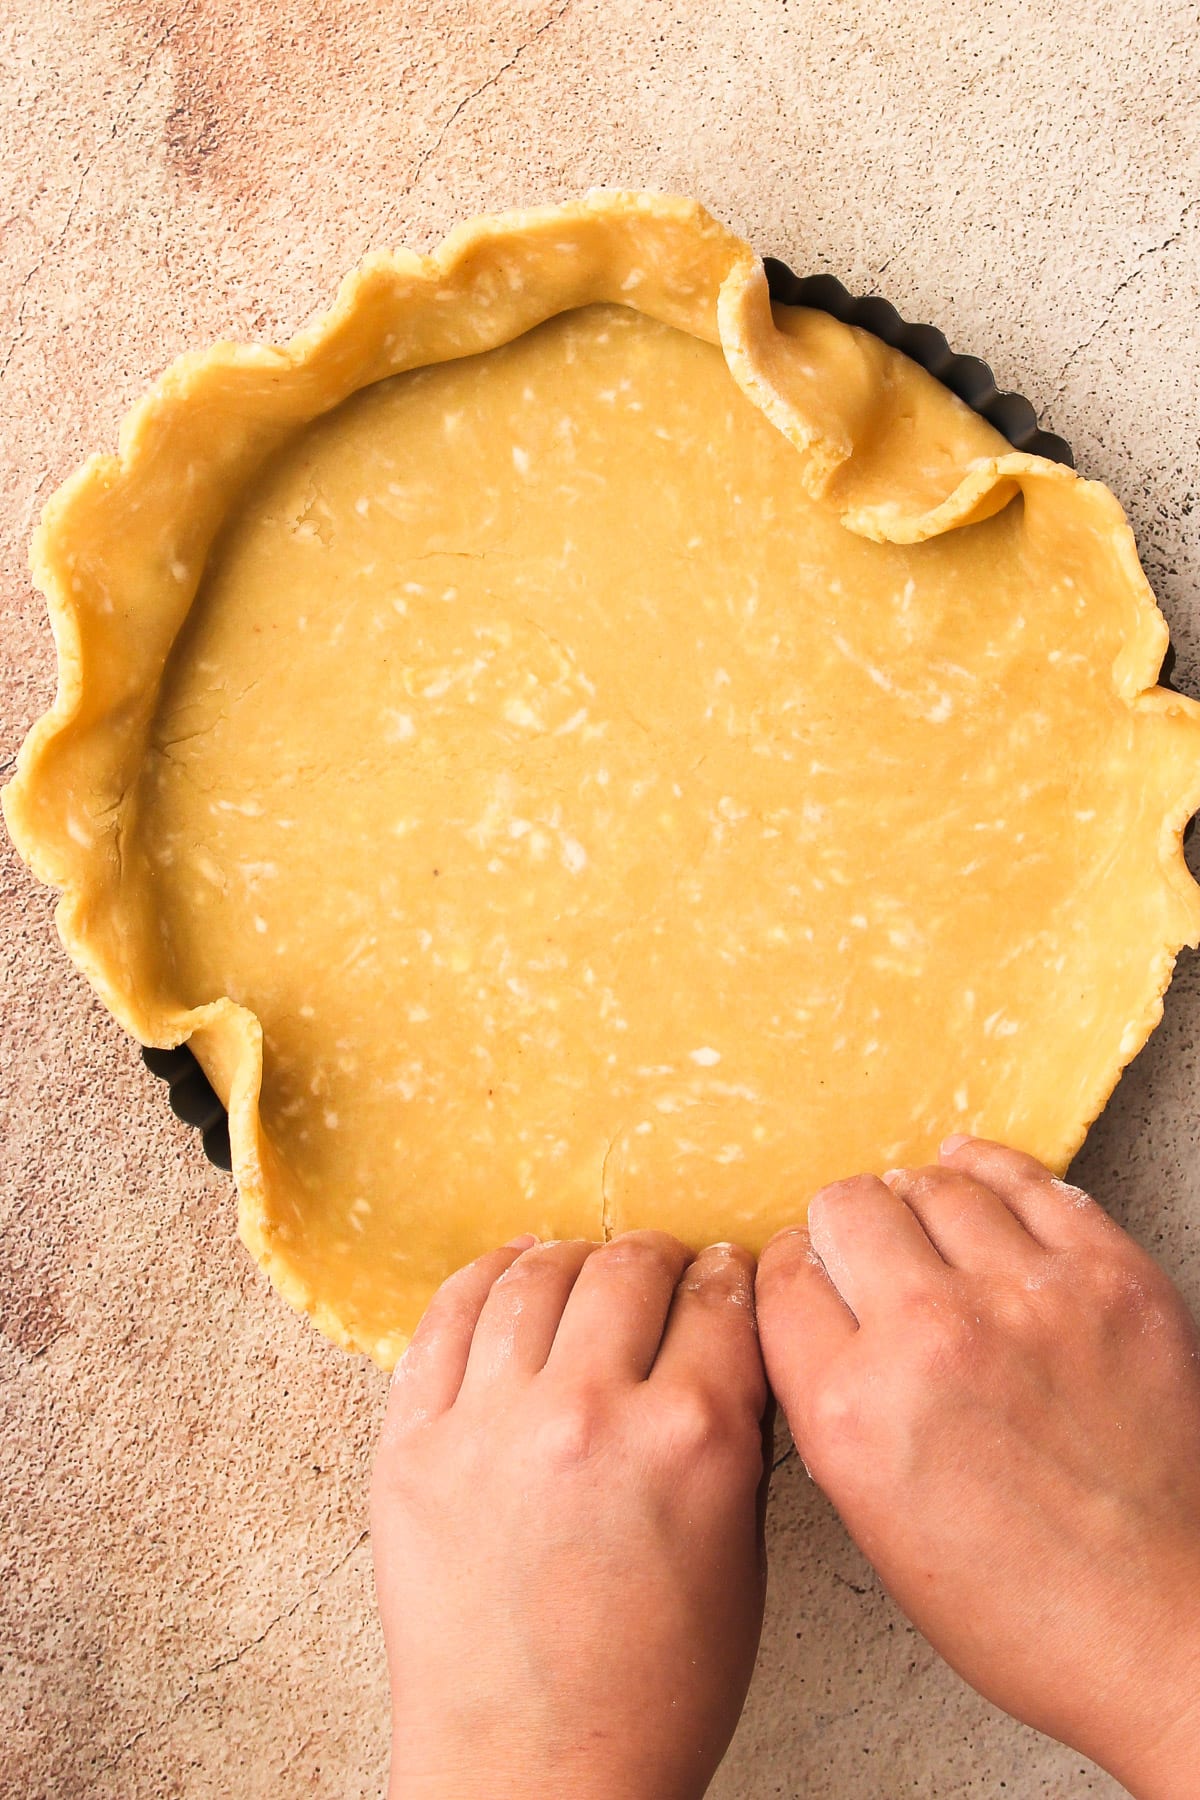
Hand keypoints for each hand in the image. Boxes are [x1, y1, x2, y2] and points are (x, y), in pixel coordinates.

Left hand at [372, 1231, 770, 1799]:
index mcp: (689, 1441)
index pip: (719, 1301)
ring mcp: (489, 1426)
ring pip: (533, 1277)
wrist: (536, 1780)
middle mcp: (588, 1414)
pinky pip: (443, 1322)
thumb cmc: (651, 1693)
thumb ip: (734, 1436)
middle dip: (657, 1259)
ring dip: (571, 1260)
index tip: (724, 1273)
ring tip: (583, 1269)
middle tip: (660, 1269)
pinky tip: (507, 1273)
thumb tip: (720, 1340)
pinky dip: (482, 1281)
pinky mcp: (412, 1448)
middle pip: (627, 1270)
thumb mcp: (737, 1556)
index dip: (728, 1276)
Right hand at [756, 1137, 1199, 1798]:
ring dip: (920, 1202)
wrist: (1160, 1630)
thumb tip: (818, 1298)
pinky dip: (992, 1172)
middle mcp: (930, 1338)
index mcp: (851, 1410)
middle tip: (869, 1252)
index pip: (783, 1275)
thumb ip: (827, 1395)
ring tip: (929, 1226)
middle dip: (846, 1228)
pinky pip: (1029, 1177)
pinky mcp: (1111, 1278)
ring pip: (933, 1181)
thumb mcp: (868, 1515)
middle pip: (847, 1208)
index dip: (795, 1271)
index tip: (814, 1276)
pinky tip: (977, 1180)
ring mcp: (1026, 1299)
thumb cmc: (1018, 1602)